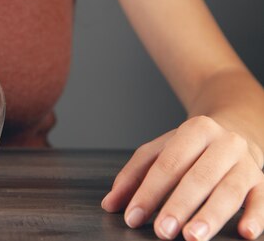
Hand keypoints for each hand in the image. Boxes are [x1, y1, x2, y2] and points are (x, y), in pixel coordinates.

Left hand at [101, 115, 263, 240]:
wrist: (237, 130)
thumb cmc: (192, 147)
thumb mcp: (161, 150)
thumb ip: (134, 175)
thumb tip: (111, 203)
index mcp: (195, 130)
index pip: (167, 164)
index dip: (148, 192)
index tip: (132, 216)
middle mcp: (224, 143)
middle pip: (198, 177)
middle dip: (178, 206)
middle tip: (162, 231)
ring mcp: (246, 163)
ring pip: (229, 190)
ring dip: (211, 216)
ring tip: (193, 237)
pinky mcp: (261, 181)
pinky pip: (262, 200)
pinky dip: (256, 217)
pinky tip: (245, 233)